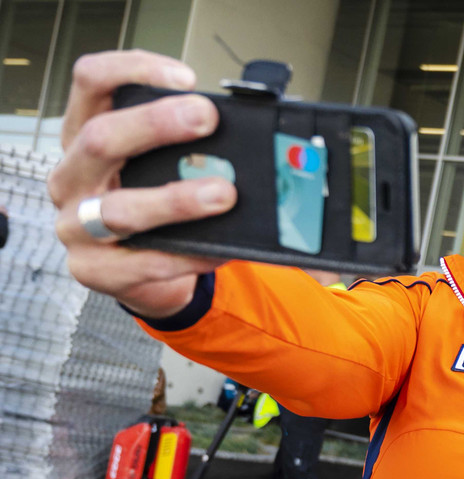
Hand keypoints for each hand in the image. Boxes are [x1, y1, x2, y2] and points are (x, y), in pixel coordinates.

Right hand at [47, 50, 237, 317]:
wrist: (140, 272)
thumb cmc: (150, 205)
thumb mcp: (154, 164)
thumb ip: (181, 144)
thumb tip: (241, 133)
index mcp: (82, 136)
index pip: (89, 82)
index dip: (132, 70)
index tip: (184, 77)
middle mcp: (71, 176)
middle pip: (100, 139)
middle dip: (155, 126)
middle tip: (206, 119)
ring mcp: (75, 226)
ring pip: (120, 209)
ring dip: (176, 199)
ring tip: (223, 194)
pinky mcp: (93, 270)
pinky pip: (144, 263)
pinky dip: (187, 255)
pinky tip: (217, 248)